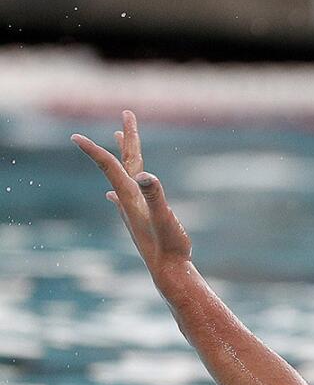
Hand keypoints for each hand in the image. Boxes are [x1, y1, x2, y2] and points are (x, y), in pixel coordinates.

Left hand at [72, 110, 192, 278]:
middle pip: (123, 162)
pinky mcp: (140, 217)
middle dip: (127, 137)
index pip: (109, 166)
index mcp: (130, 195)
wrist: (168, 271)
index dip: (93, 150)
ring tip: (118, 138)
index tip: (74, 136)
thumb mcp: (164, 217)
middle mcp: (129, 198)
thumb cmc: (169, 245)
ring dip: (123, 155)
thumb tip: (147, 176)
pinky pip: (126, 194)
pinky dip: (121, 184)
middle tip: (128, 114)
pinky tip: (111, 194)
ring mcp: (134, 208)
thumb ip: (155, 195)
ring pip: (125, 174)